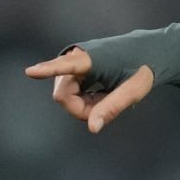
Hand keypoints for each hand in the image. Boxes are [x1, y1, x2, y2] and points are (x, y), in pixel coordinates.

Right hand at [25, 47, 153, 132]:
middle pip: (63, 94)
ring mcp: (73, 62)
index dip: (47, 70)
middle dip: (83, 107)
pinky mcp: (74, 67)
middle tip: (108, 103)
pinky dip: (86, 98)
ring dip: (85, 103)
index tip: (30, 71)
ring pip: (66, 95)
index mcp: (92, 58)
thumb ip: (111, 108)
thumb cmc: (143, 68)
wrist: (148, 51)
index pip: (67, 66)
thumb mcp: (132, 91)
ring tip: (107, 95)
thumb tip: (92, 128)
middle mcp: (78, 56)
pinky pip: (70, 92)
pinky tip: (102, 93)